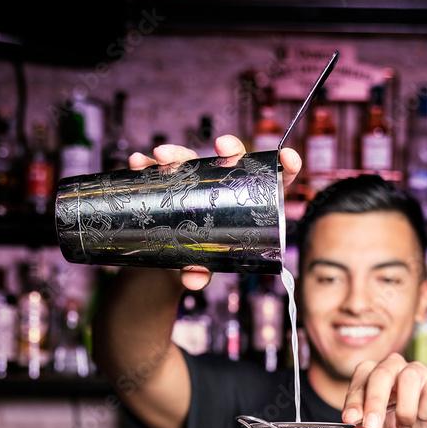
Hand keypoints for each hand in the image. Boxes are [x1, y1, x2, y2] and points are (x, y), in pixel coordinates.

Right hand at [128, 134, 301, 289]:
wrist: (171, 262)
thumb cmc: (199, 261)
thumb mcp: (202, 267)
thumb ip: (201, 273)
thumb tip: (193, 280)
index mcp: (247, 206)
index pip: (274, 181)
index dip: (285, 166)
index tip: (289, 157)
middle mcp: (223, 187)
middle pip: (233, 160)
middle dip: (229, 148)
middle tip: (221, 147)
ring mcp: (196, 183)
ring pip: (193, 159)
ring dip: (177, 153)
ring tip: (161, 156)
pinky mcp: (170, 184)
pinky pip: (159, 169)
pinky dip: (146, 164)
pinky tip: (137, 163)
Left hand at [341, 354, 426, 427]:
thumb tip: (355, 426)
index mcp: (371, 376)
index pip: (360, 381)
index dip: (354, 400)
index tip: (350, 419)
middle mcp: (392, 367)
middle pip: (382, 373)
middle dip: (375, 402)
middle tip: (373, 426)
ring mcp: (416, 370)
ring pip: (409, 378)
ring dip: (405, 410)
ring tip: (404, 427)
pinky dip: (426, 411)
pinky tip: (424, 417)